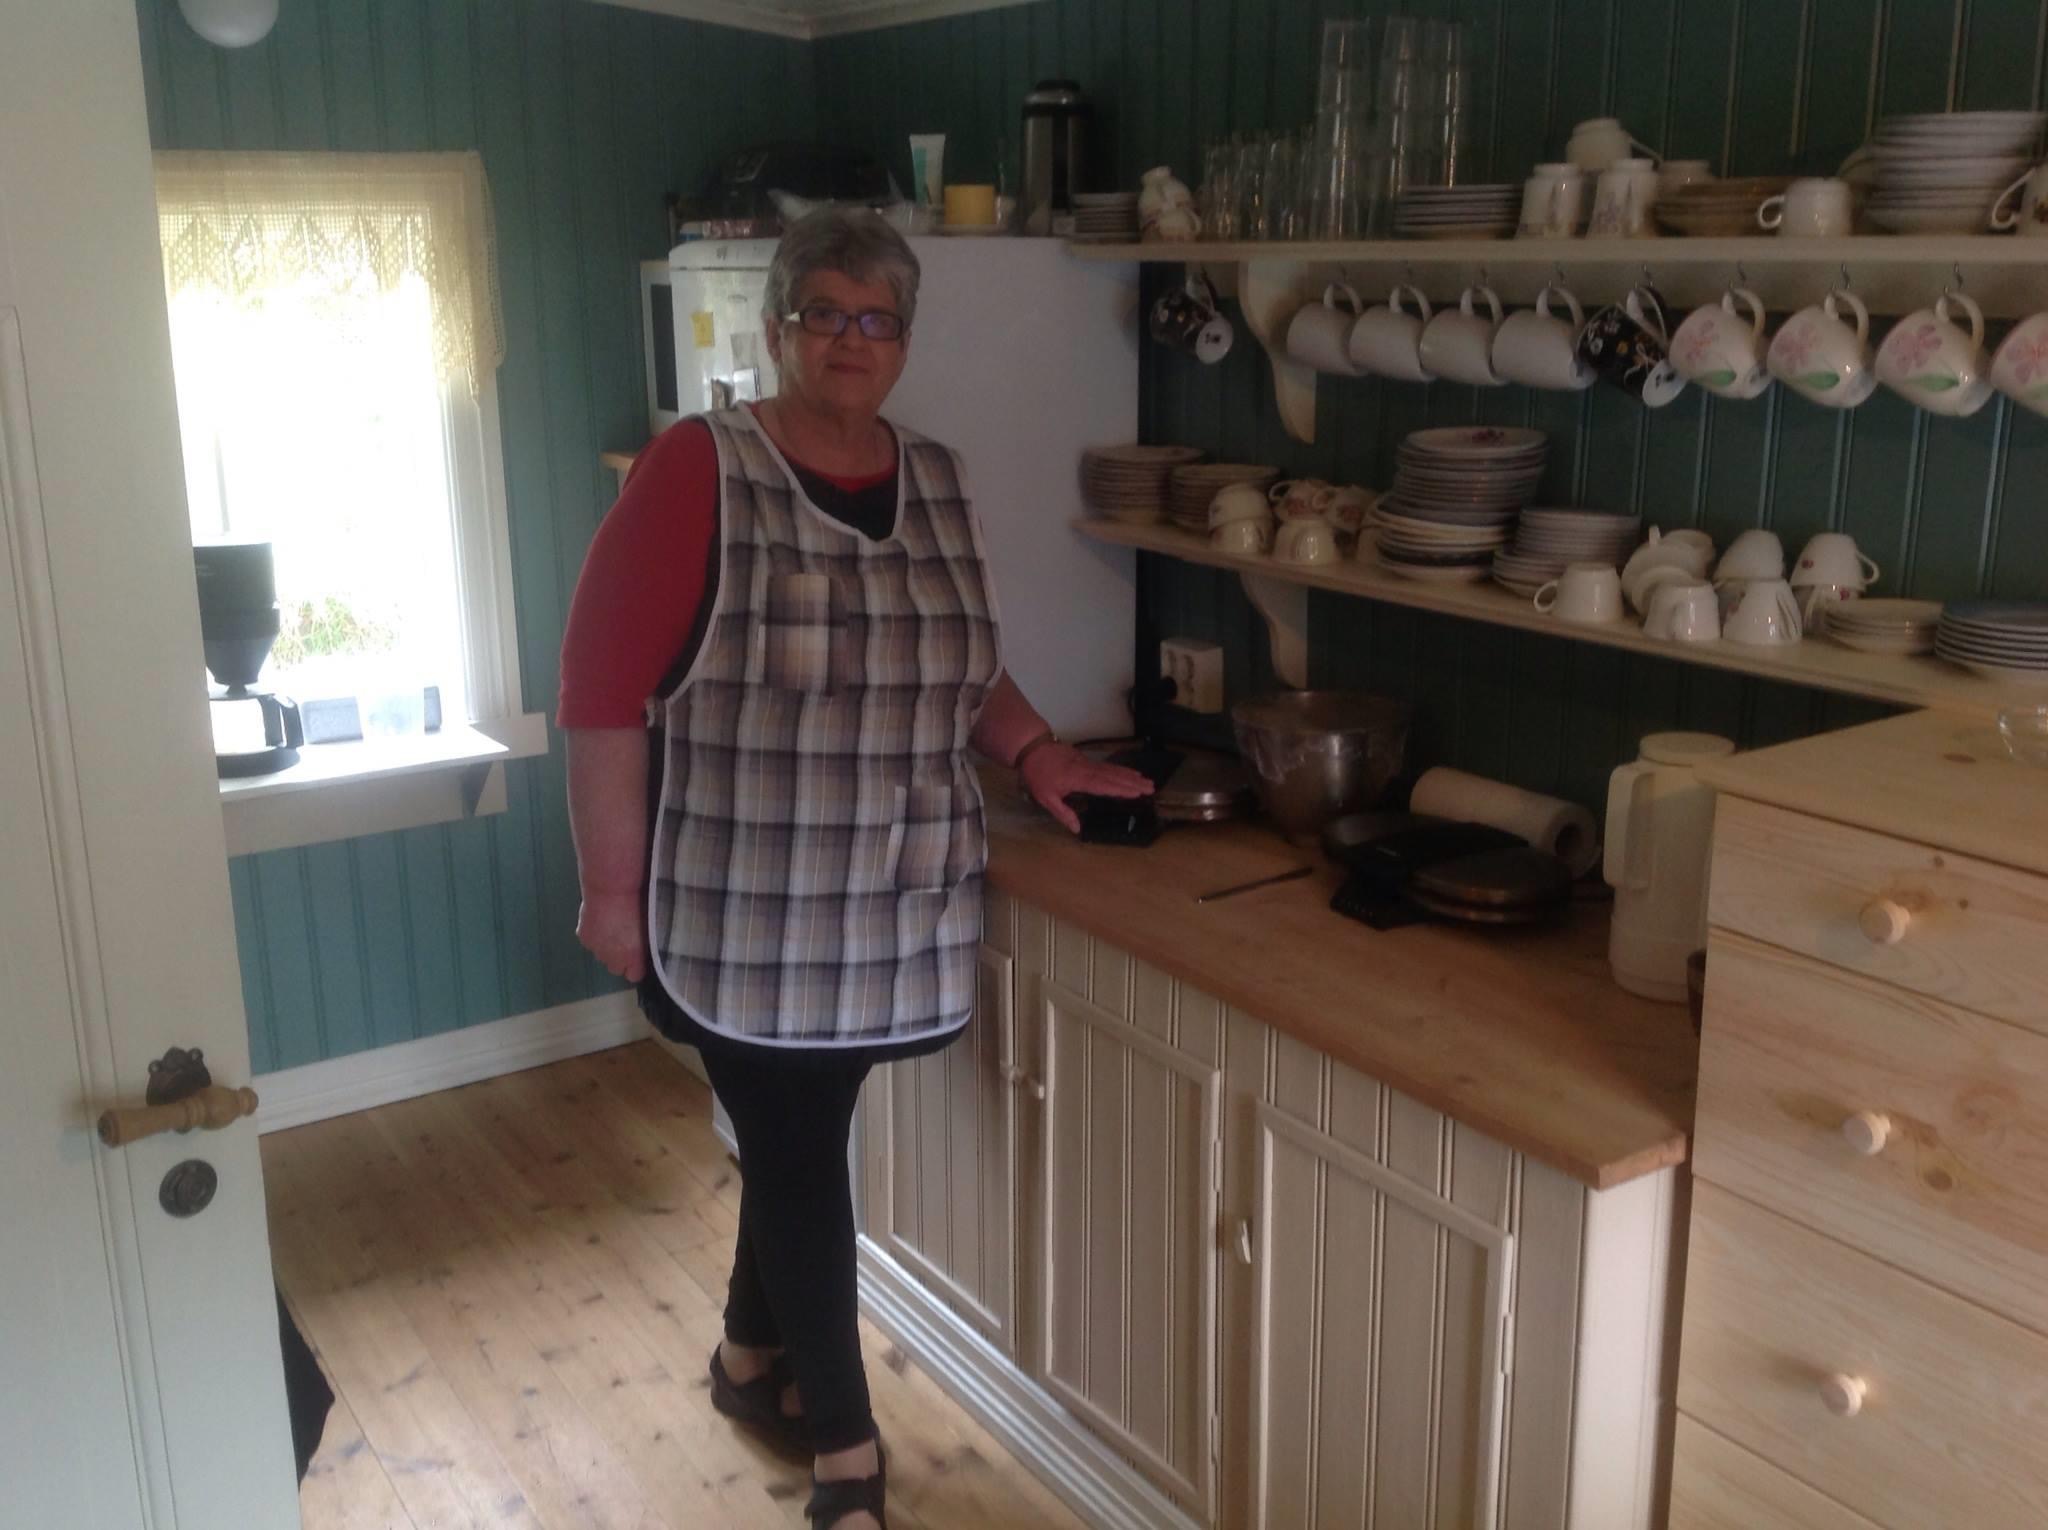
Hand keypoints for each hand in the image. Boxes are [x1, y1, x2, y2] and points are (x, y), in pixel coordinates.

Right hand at [576, 889, 646, 981]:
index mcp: (631, 956)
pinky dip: (596, 936)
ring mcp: (596, 948)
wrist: (611, 888)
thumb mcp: (650, 926)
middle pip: (616, 968)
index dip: (637, 966)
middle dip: (621, 958)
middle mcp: (612, 957)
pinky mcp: (584, 937)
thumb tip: (649, 949)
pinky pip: (591, 943)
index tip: (640, 958)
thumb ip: (648, 943)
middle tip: (627, 940)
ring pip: (602, 956)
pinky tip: (601, 922)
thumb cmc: (638, 903)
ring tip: (614, 929)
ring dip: (607, 947)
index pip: (634, 976)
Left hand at [1020, 744, 1153, 833]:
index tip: (1135, 793)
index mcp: (1077, 779)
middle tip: (1151, 788)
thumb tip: (1077, 828)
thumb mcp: (1045, 797)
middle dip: (1133, 782)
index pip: (1102, 785)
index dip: (1119, 789)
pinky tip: (1130, 773)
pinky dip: (1121, 769)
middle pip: (1113, 776)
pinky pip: (1108, 766)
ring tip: (1147, 781)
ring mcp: (1088, 763)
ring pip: (1113, 770)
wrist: (1033, 748)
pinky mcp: (1087, 760)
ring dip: (1131, 776)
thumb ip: (1062, 813)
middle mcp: (1086, 769)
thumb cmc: (1037, 774)